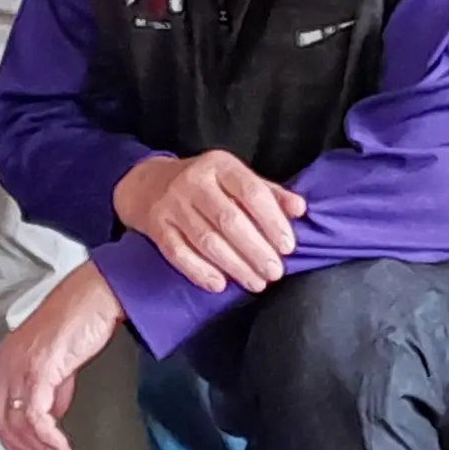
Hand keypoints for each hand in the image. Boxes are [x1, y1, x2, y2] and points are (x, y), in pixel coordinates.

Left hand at [0, 263, 128, 449]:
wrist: (97, 294)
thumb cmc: (81, 314)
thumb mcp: (60, 359)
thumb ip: (53, 389)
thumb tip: (51, 416)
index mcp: (9, 356)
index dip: (7, 433)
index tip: (23, 449)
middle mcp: (9, 361)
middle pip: (1, 419)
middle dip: (22, 445)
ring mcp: (22, 366)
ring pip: (18, 423)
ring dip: (39, 447)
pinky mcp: (40, 371)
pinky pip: (38, 418)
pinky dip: (50, 439)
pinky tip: (62, 447)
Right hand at [111, 150, 306, 295]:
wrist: (148, 182)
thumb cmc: (205, 184)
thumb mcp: (235, 178)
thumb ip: (269, 193)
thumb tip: (300, 209)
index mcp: (220, 165)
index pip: (252, 192)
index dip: (273, 221)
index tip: (288, 247)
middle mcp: (194, 181)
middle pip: (229, 220)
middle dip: (256, 250)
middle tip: (275, 272)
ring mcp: (172, 203)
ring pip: (207, 240)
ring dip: (235, 266)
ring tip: (256, 283)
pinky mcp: (156, 225)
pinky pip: (179, 253)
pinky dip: (200, 271)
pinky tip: (220, 284)